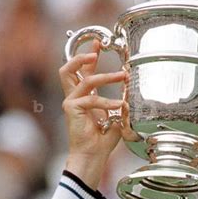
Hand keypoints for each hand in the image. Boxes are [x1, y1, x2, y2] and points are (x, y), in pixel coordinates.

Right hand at [59, 41, 127, 187]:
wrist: (92, 156)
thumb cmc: (102, 141)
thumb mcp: (115, 117)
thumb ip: (119, 105)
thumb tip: (130, 96)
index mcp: (83, 97)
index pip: (83, 71)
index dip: (90, 55)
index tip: (99, 42)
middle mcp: (73, 97)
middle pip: (67, 68)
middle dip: (82, 56)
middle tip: (97, 49)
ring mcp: (70, 103)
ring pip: (85, 80)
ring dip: (106, 76)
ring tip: (122, 76)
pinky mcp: (71, 109)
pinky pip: (91, 99)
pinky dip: (106, 102)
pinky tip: (118, 106)